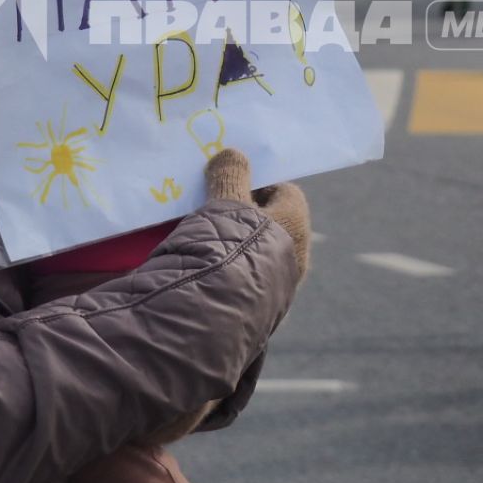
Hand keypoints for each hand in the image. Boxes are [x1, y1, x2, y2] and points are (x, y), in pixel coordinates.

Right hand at [140, 152, 310, 444]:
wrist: (206, 328)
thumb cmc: (225, 255)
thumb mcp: (225, 206)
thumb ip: (229, 178)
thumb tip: (233, 154)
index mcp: (295, 232)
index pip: (286, 193)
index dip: (259, 181)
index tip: (228, 179)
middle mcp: (290, 263)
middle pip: (268, 224)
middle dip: (239, 211)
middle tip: (206, 200)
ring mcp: (269, 292)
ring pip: (249, 254)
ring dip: (224, 240)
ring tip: (190, 229)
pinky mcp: (246, 314)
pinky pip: (233, 280)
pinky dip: (216, 267)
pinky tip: (187, 262)